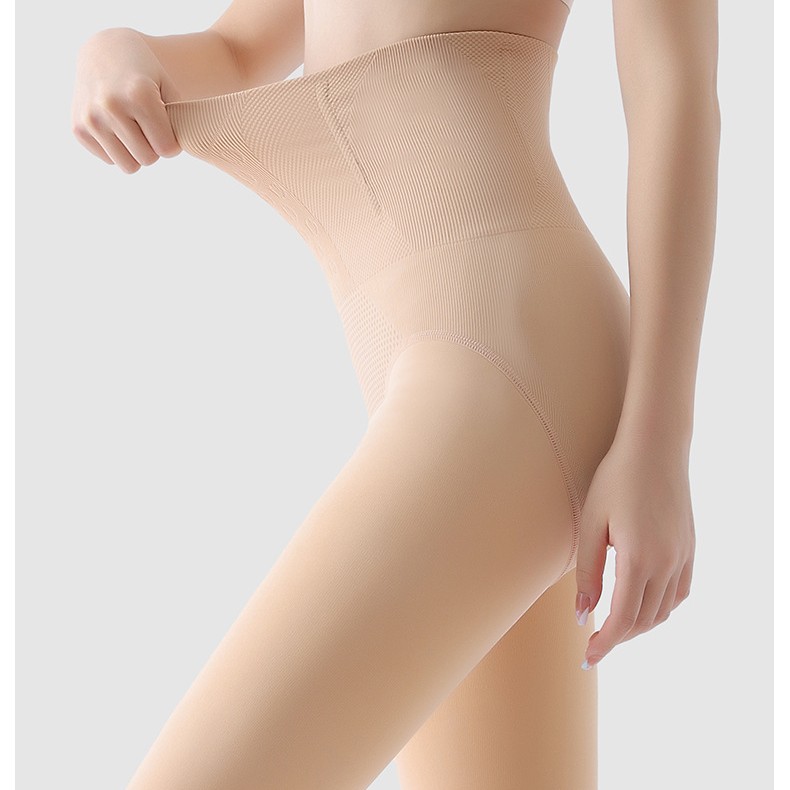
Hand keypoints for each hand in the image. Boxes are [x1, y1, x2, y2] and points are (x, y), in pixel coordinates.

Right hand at [71, 28, 181, 173]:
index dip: (171, 142)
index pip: (167, 150)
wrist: (105, 52)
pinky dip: (117, 148)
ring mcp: (91, 118)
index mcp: (138, 96)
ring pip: (128, 166)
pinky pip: (109, 160)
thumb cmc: (147, 75)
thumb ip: (181, 123)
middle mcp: (111, 106)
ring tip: (134, 127)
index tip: (167, 127)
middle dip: (153, 147)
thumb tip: (174, 153)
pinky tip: (116, 126)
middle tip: (149, 126)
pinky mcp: (78, 128)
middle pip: (148, 159)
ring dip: (136, 152)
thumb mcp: (171, 90)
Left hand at [574, 432, 695, 668]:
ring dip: (640, 624)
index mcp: (639, 559)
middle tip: (594, 643)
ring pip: (664, 610)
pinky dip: (662, 607)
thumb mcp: (591, 524)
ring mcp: (683, 556)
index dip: (605, 643)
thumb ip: (587, 572)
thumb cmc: (615, 480)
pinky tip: (643, 603)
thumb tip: (583, 614)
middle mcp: (667, 563)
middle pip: (644, 620)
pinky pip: (680, 592)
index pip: (623, 619)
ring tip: (614, 626)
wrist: (655, 448)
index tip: (587, 657)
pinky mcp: (689, 548)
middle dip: (619, 638)